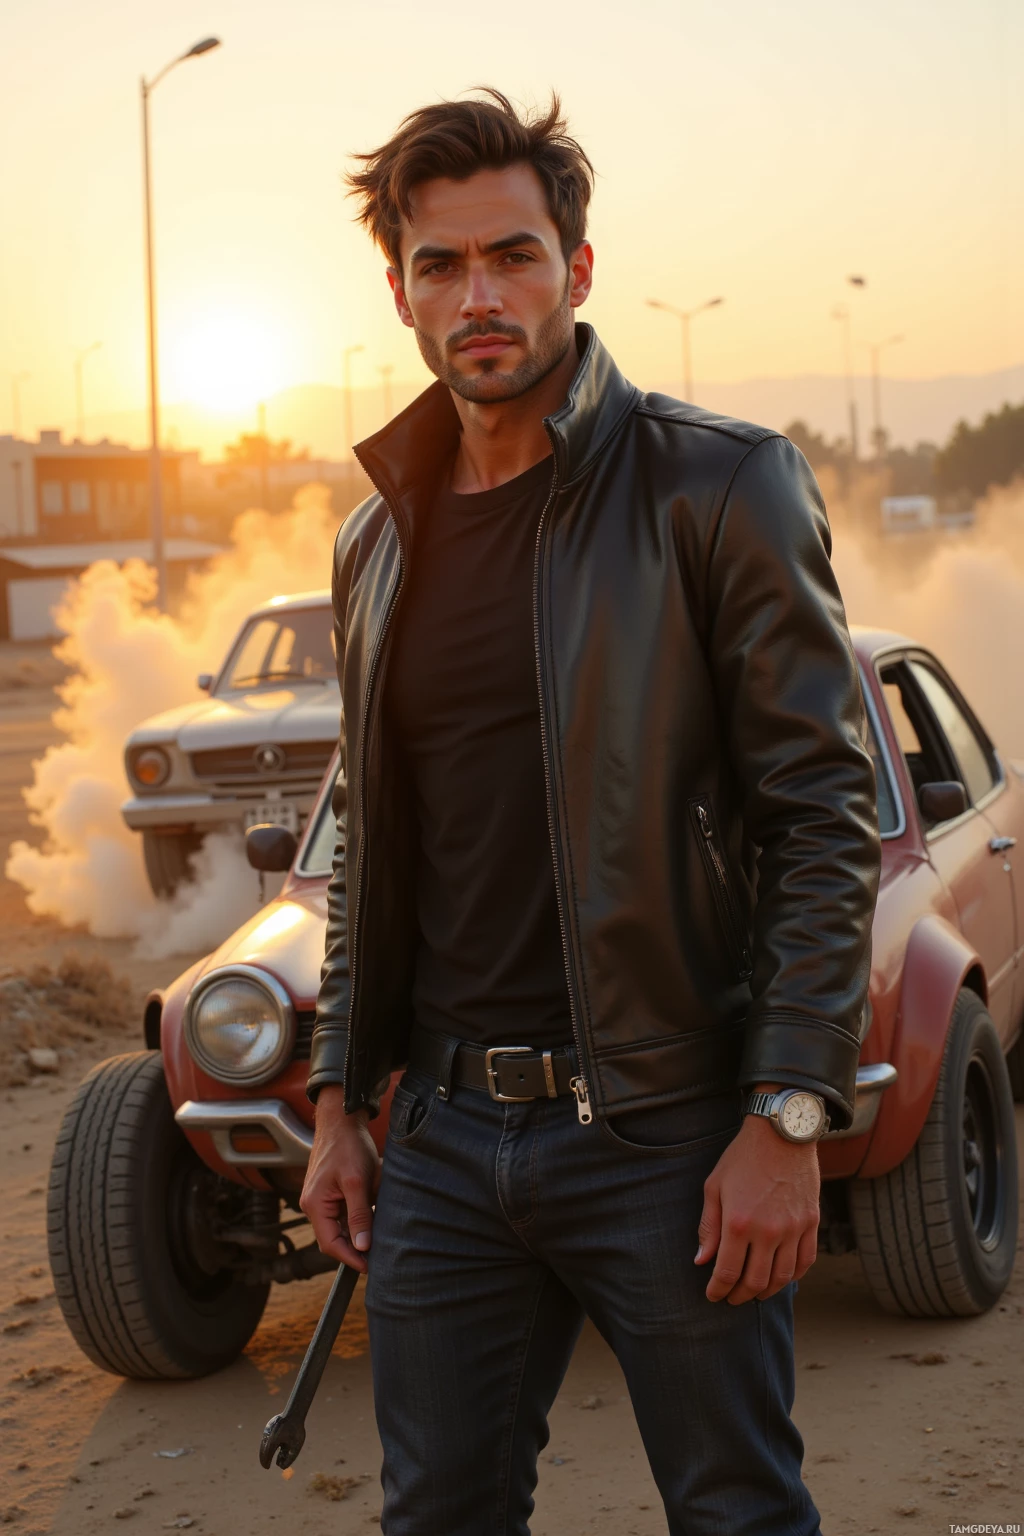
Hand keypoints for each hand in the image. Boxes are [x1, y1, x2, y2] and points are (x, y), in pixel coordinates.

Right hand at [300, 1086, 381, 1272]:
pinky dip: (359, 1215)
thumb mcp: (357, 1181)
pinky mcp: (331, 1192)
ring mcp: (321, 1199)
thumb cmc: (347, 1146)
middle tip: (379, 1255)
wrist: (342, 1119)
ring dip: (359, 1229)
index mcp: (314, 1205)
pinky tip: (375, 1212)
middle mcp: (313, 1205)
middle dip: (355, 1246)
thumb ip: (359, 1215)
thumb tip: (362, 1246)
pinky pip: (344, 1212)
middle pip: (334, 1238)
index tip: (370, 1267)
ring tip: (380, 1232)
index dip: (350, 1258)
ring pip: (341, 1226)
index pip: (330, 1244)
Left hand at [694, 1113, 819, 1303]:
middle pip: (755, 1281)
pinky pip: (805, 1261)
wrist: (782, 1133)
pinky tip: (781, 1278)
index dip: (718, 1290)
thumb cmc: (743, 1157)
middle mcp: (768, 1231)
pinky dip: (793, 1276)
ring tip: (755, 1292)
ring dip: (766, 1291)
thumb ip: (708, 1226)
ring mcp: (793, 1228)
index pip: (727, 1272)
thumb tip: (701, 1261)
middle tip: (732, 1298)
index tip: (713, 1296)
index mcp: (738, 1222)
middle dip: (740, 1295)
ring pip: (782, 1277)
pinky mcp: (811, 1222)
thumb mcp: (715, 1186)